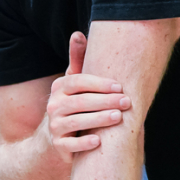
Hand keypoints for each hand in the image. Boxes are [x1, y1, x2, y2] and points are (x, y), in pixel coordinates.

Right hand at [44, 32, 131, 162]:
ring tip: (118, 118)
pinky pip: (70, 145)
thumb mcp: (75, 83)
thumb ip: (78, 60)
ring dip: (98, 119)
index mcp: (59, 88)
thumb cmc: (75, 105)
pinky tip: (99, 140)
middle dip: (105, 101)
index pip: (77, 82)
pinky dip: (84, 143)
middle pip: (79, 102)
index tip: (120, 86)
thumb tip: (78, 33)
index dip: (99, 84)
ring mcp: (54, 127)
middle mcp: (53, 106)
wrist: (57, 138)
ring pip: (75, 122)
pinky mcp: (58, 146)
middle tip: (126, 102)